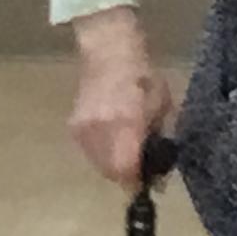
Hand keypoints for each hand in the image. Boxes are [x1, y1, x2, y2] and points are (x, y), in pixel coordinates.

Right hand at [69, 10, 175, 187]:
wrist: (108, 51)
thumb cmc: (143, 75)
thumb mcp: (163, 106)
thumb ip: (161, 140)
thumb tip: (159, 175)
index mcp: (124, 122)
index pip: (126, 169)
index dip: (137, 182)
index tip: (149, 183)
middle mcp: (99, 130)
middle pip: (112, 172)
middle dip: (128, 176)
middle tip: (143, 169)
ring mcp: (83, 130)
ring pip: (99, 165)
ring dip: (116, 167)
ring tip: (130, 153)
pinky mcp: (73, 127)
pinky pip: (90, 153)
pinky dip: (104, 155)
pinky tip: (116, 143)